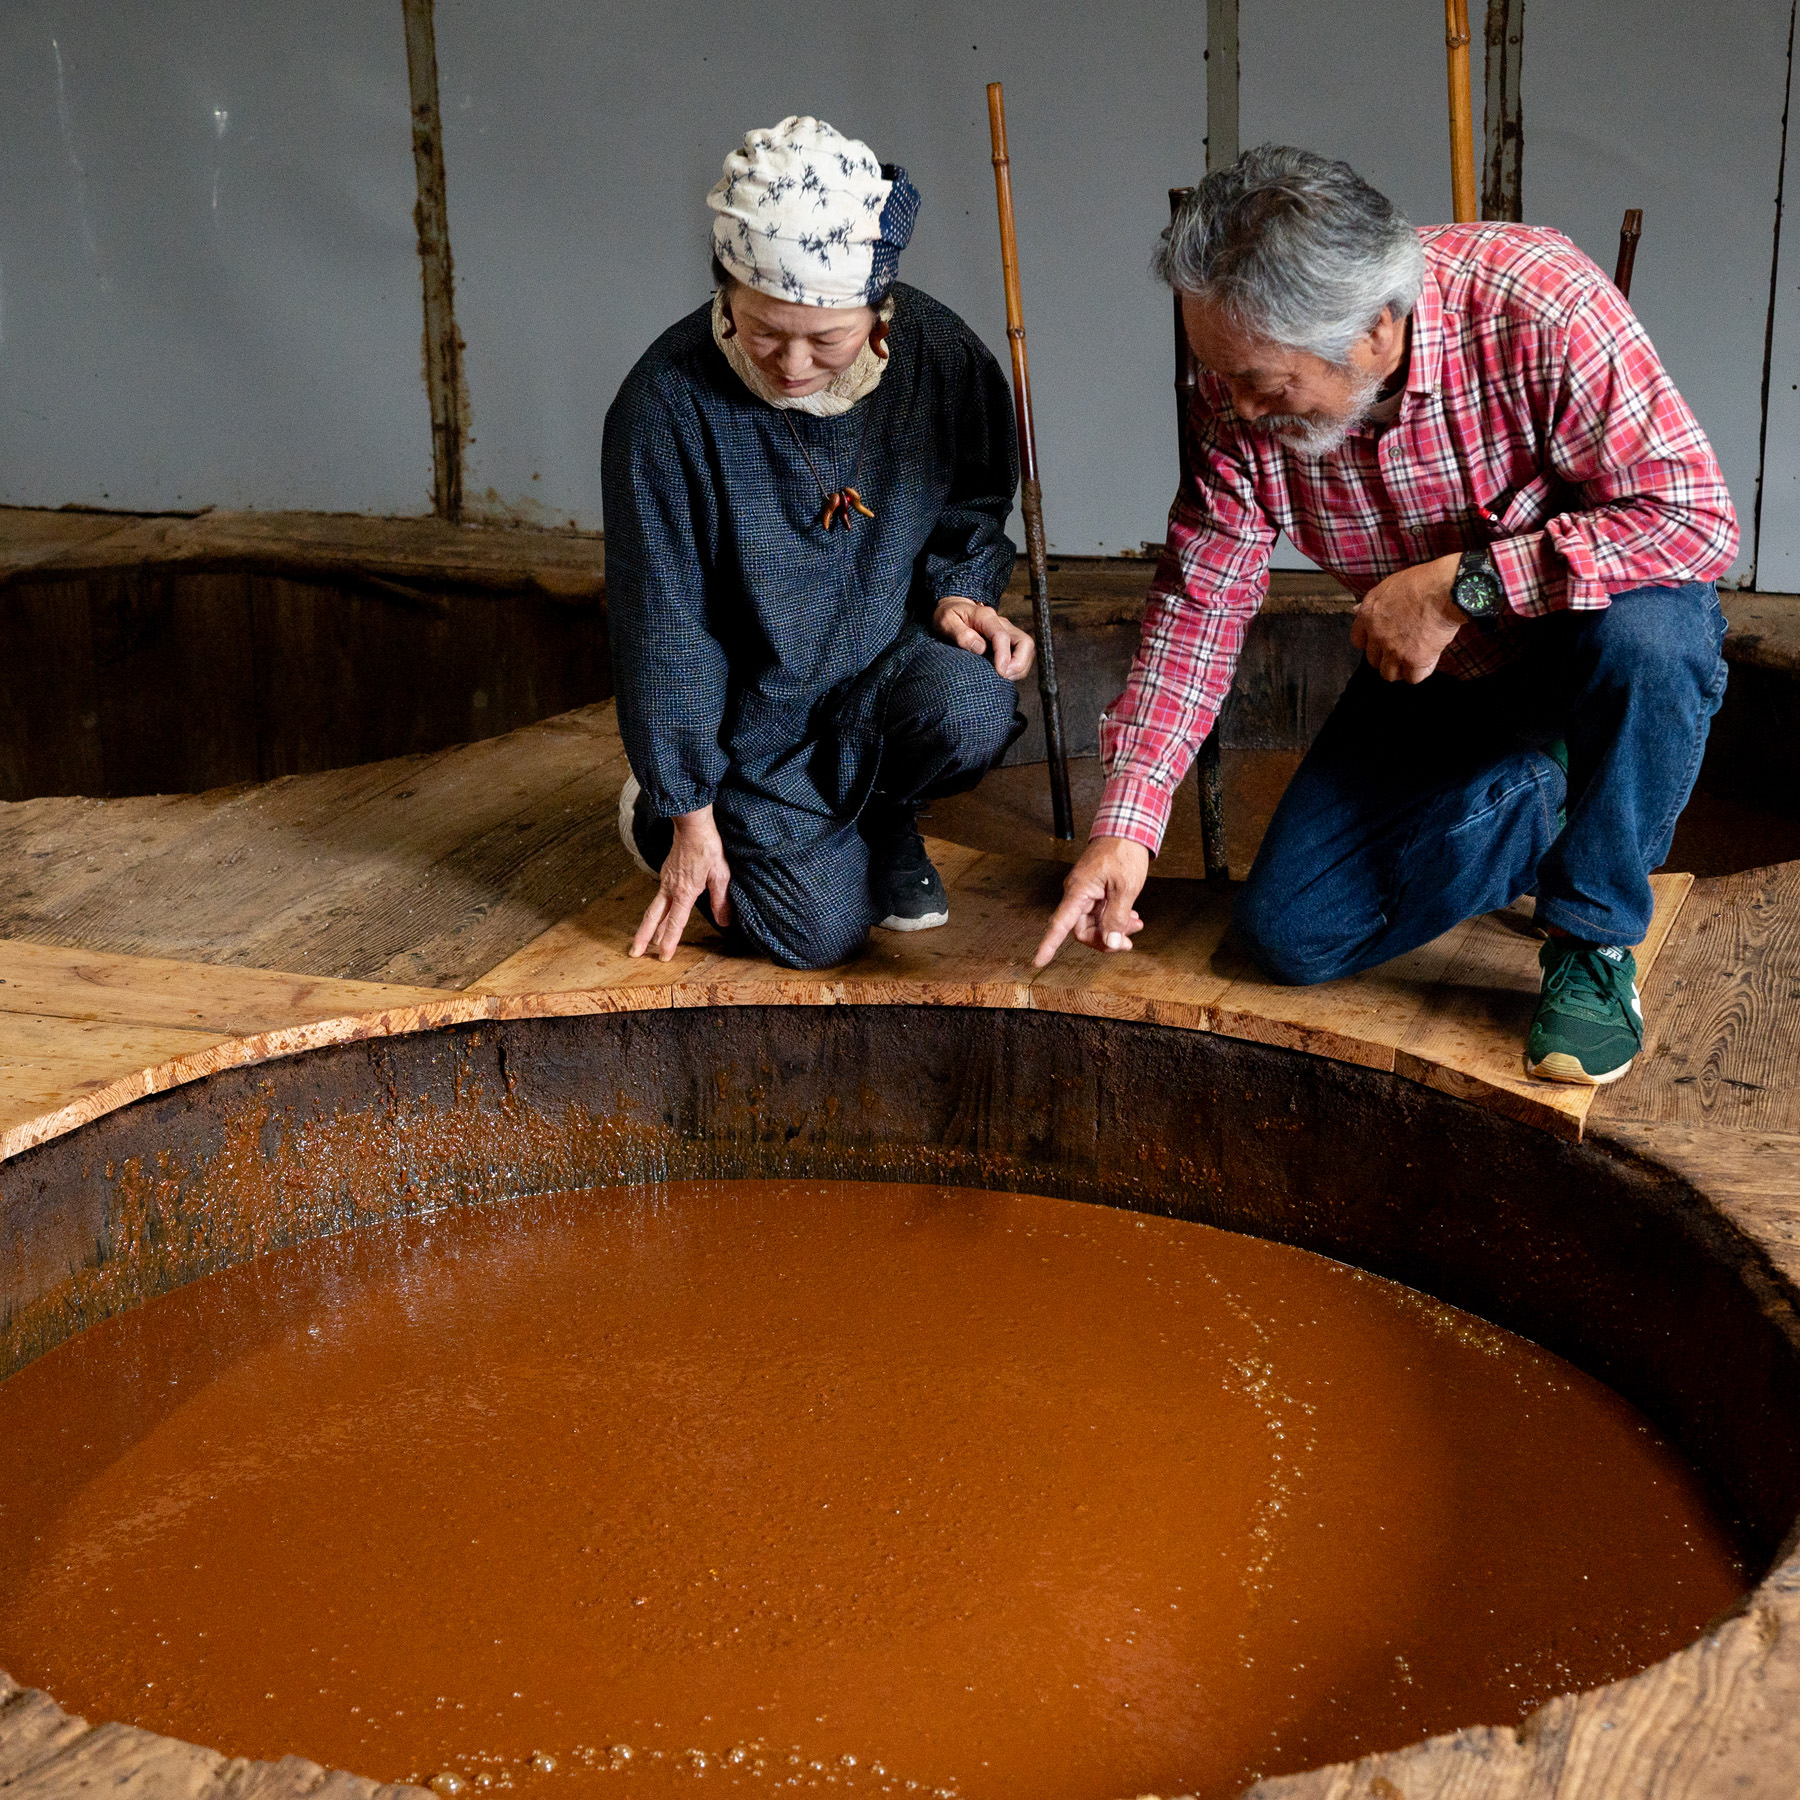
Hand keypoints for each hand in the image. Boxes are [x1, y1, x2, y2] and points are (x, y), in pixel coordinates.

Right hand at [629, 805, 731, 960]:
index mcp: (684, 892)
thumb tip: (724, 922)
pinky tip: (657, 915)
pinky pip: (658, 897)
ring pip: (653, 909)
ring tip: (641, 941)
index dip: (669, 941)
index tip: (662, 956)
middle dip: (644, 938)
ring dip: (646, 926)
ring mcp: (665, 881)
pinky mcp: (665, 873)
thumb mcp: (721, 875)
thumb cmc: (708, 847)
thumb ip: (721, 900)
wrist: (692, 824)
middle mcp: (670, 889)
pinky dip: (654, 911)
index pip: (675, 923)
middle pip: (654, 918)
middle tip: (635, 954)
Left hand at [933, 596, 1035, 680]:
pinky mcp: (1009, 641)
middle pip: (1025, 642)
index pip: (1002, 636)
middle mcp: (1002, 623)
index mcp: (986, 617)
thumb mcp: (946, 621)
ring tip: (1003, 677)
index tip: (1000, 672)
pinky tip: (1002, 674)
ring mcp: (1008, 631)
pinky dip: (1017, 667)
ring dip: (1020, 667)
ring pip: (1027, 650)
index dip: (1004, 656)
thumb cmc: (948, 616)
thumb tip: (980, 647)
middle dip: (1019, 664)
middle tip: (1003, 676)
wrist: (953, 609)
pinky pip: (1022, 655)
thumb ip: (960, 634)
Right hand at [1033, 836, 1149, 966]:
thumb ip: (1116, 918)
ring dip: (1113, 929)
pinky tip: (1130, 917)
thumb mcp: (1125, 888)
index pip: (1059, 924)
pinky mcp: (1095, 891)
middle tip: (1129, 941)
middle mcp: (1077, 893)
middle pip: (1082, 930)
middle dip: (1105, 938)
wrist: (1128, 830)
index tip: (1038, 962)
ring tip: (1136, 924)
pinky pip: (1100, 914)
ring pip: (1093, 923)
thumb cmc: (1123, 851)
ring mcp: (1086, 893)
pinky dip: (1114, 919)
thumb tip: (1110, 942)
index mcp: (1079, 891)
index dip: (1048, 945)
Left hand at [1351, 552, 1466, 682]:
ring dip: (1401, 669)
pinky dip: (1420, 672)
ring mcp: (1394, 649)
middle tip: (1402, 650)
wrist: (1445, 588)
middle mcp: (1377, 635)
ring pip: (1389, 674)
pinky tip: (1428, 660)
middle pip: (1373, 660)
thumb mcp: (1389, 585)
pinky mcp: (1414, 659)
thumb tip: (1356, 610)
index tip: (1381, 643)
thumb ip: (1372, 602)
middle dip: (1386, 657)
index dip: (1371, 644)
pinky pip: (1412, 678)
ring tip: (1413, 659)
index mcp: (1368, 615)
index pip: (1358, 641)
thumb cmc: (1423, 582)